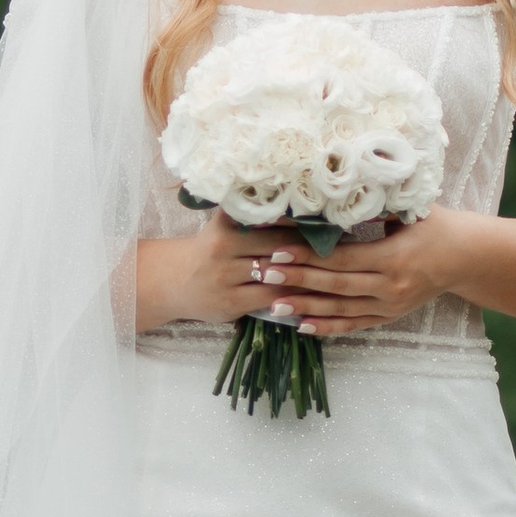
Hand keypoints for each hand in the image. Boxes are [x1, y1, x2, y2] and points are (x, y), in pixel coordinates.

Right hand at [133, 208, 317, 332]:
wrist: (176, 282)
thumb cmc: (211, 250)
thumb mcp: (225, 228)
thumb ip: (255, 221)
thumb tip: (304, 213)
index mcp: (226, 224)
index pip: (271, 219)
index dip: (300, 221)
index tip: (328, 219)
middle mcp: (223, 248)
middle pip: (278, 245)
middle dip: (308, 246)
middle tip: (338, 243)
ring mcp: (226, 277)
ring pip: (277, 273)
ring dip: (305, 273)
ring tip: (332, 268)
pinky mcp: (231, 303)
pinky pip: (270, 298)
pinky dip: (292, 295)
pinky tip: (310, 292)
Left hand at [246, 214, 458, 339]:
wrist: (467, 257)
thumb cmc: (435, 225)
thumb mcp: (409, 210)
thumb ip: (372, 209)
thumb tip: (329, 199)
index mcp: (394, 257)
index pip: (341, 259)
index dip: (307, 257)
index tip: (277, 252)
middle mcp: (391, 286)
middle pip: (335, 285)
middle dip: (296, 280)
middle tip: (263, 275)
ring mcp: (390, 305)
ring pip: (341, 309)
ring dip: (306, 308)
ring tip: (274, 306)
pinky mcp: (390, 316)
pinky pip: (354, 324)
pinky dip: (329, 326)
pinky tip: (304, 327)